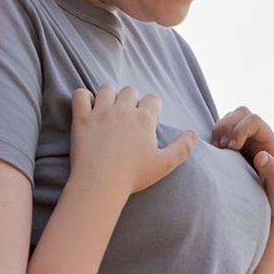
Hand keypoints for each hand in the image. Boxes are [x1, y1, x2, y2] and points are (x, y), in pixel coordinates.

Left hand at [68, 83, 193, 204]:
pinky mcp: (81, 118)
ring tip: (107, 111)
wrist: (100, 185)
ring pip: (106, 88)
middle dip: (129, 100)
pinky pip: (79, 94)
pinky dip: (83, 97)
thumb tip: (194, 134)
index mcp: (145, 119)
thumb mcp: (164, 164)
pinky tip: (87, 109)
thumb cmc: (133, 177)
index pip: (152, 99)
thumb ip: (182, 148)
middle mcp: (123, 110)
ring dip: (108, 96)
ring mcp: (101, 112)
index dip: (150, 108)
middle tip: (125, 118)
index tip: (144, 121)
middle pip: (130, 90)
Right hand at [212, 104, 273, 258]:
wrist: (266, 210)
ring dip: (219, 130)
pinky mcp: (232, 147)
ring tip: (218, 150)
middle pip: (241, 113)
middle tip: (222, 148)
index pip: (254, 121)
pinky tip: (214, 153)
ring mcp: (245, 141)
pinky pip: (221, 131)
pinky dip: (214, 137)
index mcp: (271, 143)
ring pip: (229, 119)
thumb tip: (262, 155)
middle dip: (227, 126)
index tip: (231, 148)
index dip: (240, 129)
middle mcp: (258, 137)